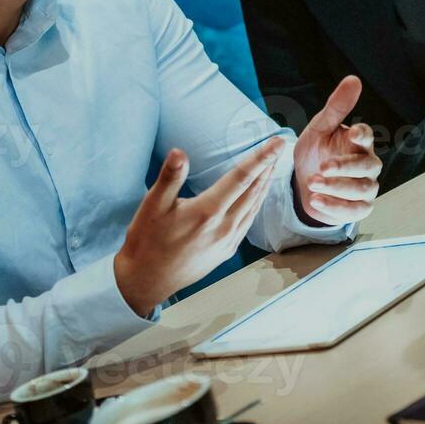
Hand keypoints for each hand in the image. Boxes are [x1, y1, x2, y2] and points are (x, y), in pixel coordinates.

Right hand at [114, 138, 281, 316]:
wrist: (146, 280)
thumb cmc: (147, 241)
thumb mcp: (152, 205)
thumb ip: (170, 177)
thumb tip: (179, 152)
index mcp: (207, 211)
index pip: (241, 177)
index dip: (261, 157)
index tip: (277, 143)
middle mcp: (223, 227)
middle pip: (253, 191)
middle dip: (267, 167)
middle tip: (278, 148)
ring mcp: (227, 241)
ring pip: (253, 207)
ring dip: (264, 185)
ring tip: (272, 166)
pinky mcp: (226, 251)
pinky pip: (248, 222)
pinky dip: (256, 204)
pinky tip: (257, 197)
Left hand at [293, 75, 379, 225]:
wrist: (304, 181)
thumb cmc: (317, 150)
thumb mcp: (320, 127)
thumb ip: (337, 107)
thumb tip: (354, 79)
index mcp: (359, 141)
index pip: (367, 135)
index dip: (362, 135)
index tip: (353, 133)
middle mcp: (367, 163)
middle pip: (367, 166)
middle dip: (344, 168)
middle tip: (321, 168)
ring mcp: (366, 187)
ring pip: (361, 189)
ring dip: (336, 188)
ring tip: (312, 184)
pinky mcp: (359, 207)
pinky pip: (355, 211)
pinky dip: (335, 207)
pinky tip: (316, 201)